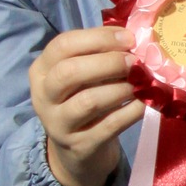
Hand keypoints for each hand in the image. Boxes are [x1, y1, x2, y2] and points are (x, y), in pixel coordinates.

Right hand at [29, 26, 142, 185]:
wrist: (77, 151)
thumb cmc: (83, 99)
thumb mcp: (82, 74)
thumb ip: (99, 53)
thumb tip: (132, 35)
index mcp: (41, 70)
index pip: (63, 45)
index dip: (98, 38)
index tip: (128, 38)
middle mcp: (43, 96)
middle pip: (70, 72)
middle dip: (109, 63)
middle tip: (136, 61)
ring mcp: (59, 124)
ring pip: (89, 100)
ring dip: (122, 88)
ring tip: (142, 83)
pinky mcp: (80, 146)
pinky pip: (110, 124)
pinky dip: (131, 111)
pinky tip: (144, 103)